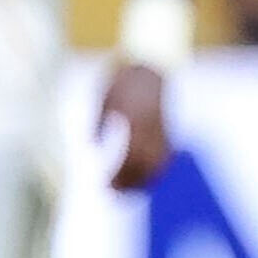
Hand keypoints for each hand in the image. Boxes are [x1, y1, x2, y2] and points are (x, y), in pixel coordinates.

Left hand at [95, 62, 172, 191]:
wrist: (150, 63)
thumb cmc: (121, 80)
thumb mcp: (103, 98)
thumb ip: (98, 122)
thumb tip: (92, 145)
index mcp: (131, 118)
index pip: (125, 155)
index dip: (116, 174)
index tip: (105, 187)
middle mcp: (149, 126)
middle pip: (142, 163)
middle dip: (129, 181)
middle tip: (114, 194)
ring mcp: (160, 127)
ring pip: (156, 161)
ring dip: (143, 179)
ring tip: (129, 191)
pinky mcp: (166, 128)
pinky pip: (164, 154)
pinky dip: (155, 169)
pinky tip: (145, 178)